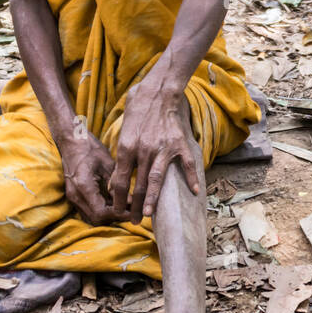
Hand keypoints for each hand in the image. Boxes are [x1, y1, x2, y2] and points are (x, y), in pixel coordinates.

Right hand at [57, 124, 123, 224]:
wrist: (70, 140)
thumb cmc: (90, 148)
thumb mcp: (107, 163)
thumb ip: (117, 184)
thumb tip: (130, 202)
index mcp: (83, 186)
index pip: (101, 212)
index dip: (118, 215)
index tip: (132, 211)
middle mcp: (75, 195)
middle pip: (96, 219)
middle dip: (114, 217)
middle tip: (131, 211)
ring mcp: (72, 196)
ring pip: (91, 217)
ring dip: (107, 216)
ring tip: (124, 208)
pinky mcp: (73, 195)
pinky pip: (87, 211)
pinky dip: (100, 211)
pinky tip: (112, 203)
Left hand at [110, 84, 201, 222]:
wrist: (158, 91)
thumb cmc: (138, 111)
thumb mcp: (124, 133)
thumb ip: (121, 158)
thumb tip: (115, 183)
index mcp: (127, 147)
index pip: (121, 180)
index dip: (118, 199)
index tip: (117, 211)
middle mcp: (143, 150)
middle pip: (137, 184)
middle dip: (134, 205)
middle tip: (134, 221)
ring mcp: (162, 148)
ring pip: (156, 179)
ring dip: (152, 199)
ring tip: (149, 214)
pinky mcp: (179, 144)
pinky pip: (186, 164)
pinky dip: (191, 178)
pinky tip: (195, 191)